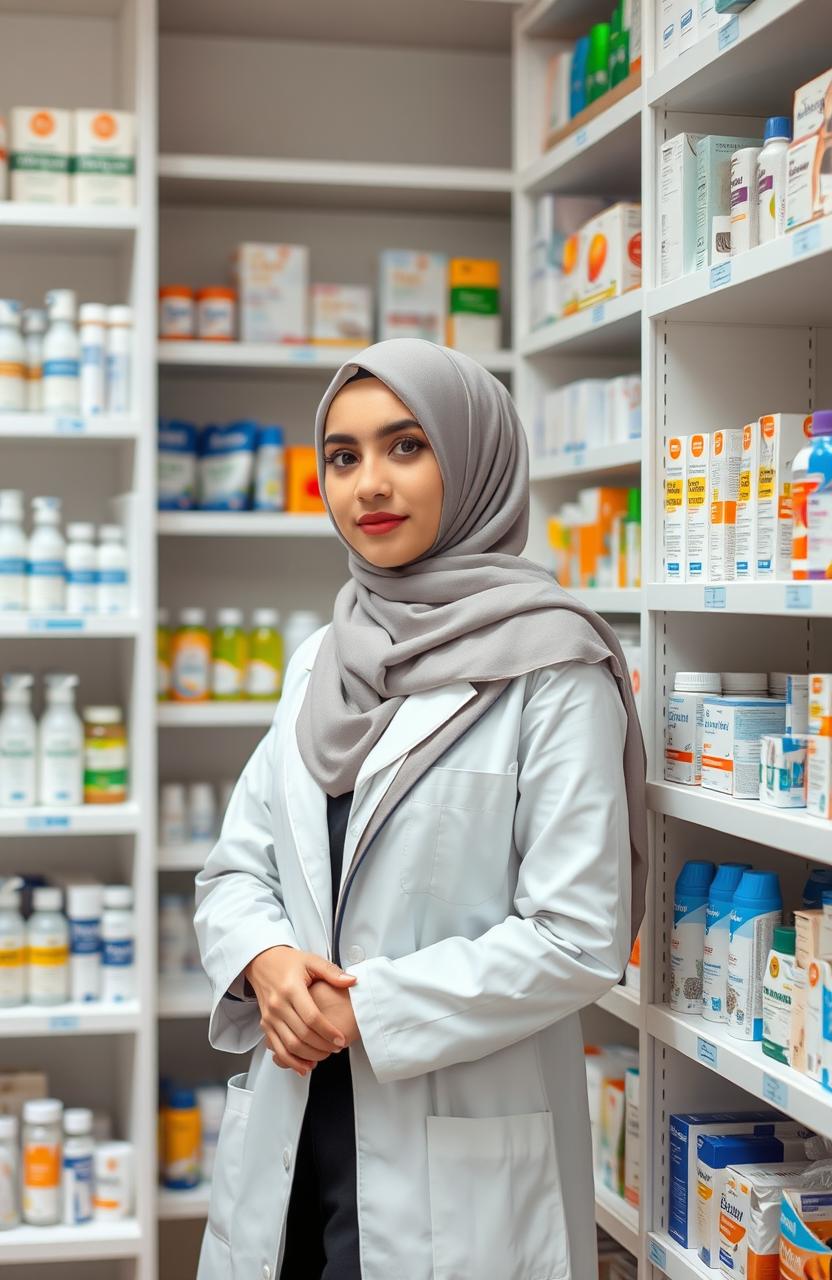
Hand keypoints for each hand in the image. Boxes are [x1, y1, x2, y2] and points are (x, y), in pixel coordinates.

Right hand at [244, 946, 356, 1076]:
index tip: (340, 1039)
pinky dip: (291, 1061)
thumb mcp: (312, 961)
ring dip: (309, 1056)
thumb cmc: (288, 962)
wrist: (262, 962)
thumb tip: (352, 981)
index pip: (311, 1017)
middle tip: (336, 1048)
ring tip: (325, 1056)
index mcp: (291, 988)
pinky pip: (277, 1049)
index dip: (328, 1031)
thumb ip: (332, 972)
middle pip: (302, 1034)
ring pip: (289, 1045)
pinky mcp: (265, 1025)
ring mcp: (269, 1016)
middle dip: (322, 1046)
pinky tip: (305, 1066)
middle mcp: (278, 1004)